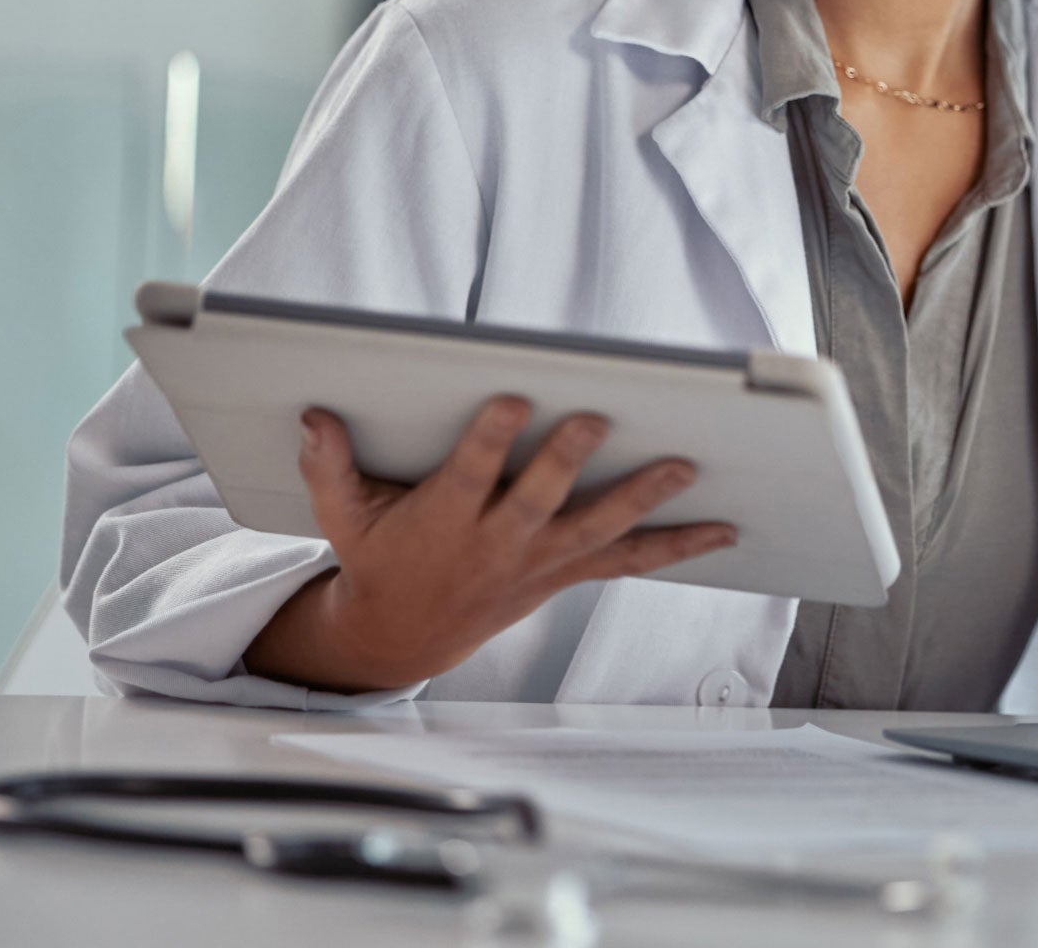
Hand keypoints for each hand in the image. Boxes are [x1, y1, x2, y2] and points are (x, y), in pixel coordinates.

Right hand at [244, 397, 736, 691]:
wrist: (402, 638)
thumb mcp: (343, 517)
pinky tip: (723, 529)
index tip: (510, 399)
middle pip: (539, 502)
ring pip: (598, 531)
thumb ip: (329, 467)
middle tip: (596, 419)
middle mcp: (498, 545)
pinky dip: (677, 546)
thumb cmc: (379, 560)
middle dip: (566, 462)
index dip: (489, 440)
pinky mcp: (566, 573)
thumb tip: (313, 416)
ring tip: (685, 466)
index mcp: (444, 523)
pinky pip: (629, 561)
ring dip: (643, 499)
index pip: (469, 476)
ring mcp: (539, 563)